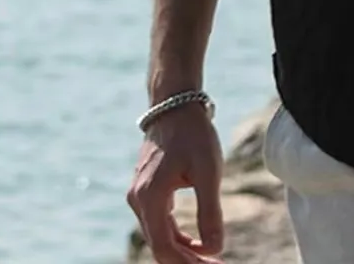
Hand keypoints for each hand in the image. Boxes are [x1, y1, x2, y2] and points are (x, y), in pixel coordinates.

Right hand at [126, 103, 224, 263]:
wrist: (176, 104)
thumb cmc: (194, 135)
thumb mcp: (208, 171)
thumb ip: (210, 211)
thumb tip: (216, 249)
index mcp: (149, 199)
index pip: (165, 248)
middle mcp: (138, 200)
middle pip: (159, 246)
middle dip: (186, 260)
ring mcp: (139, 195)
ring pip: (159, 235)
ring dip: (183, 251)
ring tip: (210, 258)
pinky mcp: (146, 189)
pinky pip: (159, 222)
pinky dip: (176, 235)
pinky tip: (196, 242)